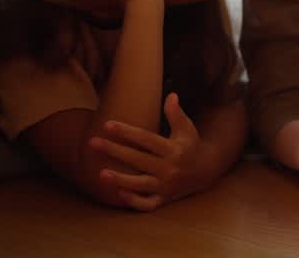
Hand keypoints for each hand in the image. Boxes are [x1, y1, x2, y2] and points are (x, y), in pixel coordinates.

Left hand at [90, 93, 205, 210]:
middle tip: (92, 142)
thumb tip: (171, 95)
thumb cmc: (190, 146)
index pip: (146, 139)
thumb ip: (176, 114)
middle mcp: (169, 168)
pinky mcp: (164, 199)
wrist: (205, 171)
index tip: (107, 125)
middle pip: (138, 159)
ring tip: (100, 173)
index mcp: (174, 149)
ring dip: (120, 179)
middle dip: (114, 150)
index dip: (126, 131)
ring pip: (140, 184)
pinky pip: (148, 204)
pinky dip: (134, 201)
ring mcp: (166, 186)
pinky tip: (118, 193)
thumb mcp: (186, 128)